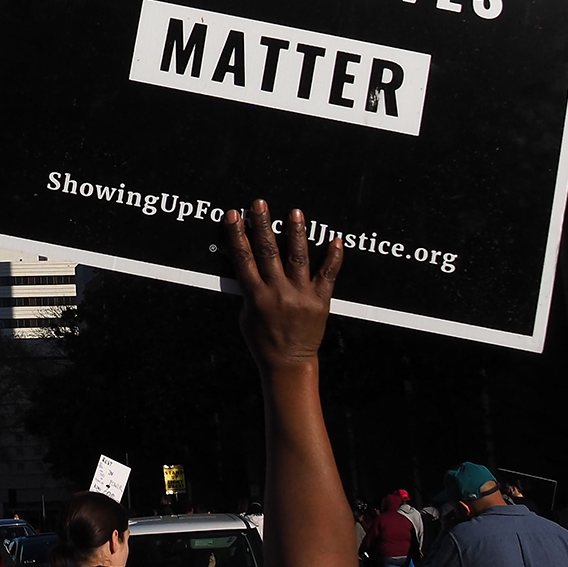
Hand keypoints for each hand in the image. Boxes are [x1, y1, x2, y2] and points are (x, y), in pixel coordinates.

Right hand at [223, 201, 341, 373]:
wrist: (288, 363)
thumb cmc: (263, 340)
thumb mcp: (246, 315)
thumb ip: (248, 290)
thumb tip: (245, 264)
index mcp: (255, 296)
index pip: (243, 258)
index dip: (236, 235)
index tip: (233, 215)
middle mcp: (278, 292)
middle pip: (268, 251)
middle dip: (262, 224)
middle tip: (259, 203)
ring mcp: (300, 295)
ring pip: (298, 257)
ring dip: (295, 233)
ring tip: (294, 212)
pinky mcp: (320, 301)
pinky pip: (328, 275)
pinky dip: (333, 257)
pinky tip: (335, 239)